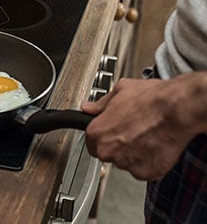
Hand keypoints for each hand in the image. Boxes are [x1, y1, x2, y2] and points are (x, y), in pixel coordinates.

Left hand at [81, 73, 206, 179]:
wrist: (176, 110)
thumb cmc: (150, 99)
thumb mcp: (119, 91)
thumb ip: (100, 104)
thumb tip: (88, 108)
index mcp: (97, 133)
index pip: (90, 141)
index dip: (101, 134)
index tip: (109, 130)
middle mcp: (108, 151)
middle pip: (106, 153)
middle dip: (116, 144)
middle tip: (130, 130)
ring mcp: (127, 164)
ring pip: (124, 161)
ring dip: (131, 152)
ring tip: (144, 134)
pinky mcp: (147, 174)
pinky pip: (142, 169)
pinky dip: (148, 160)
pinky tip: (153, 143)